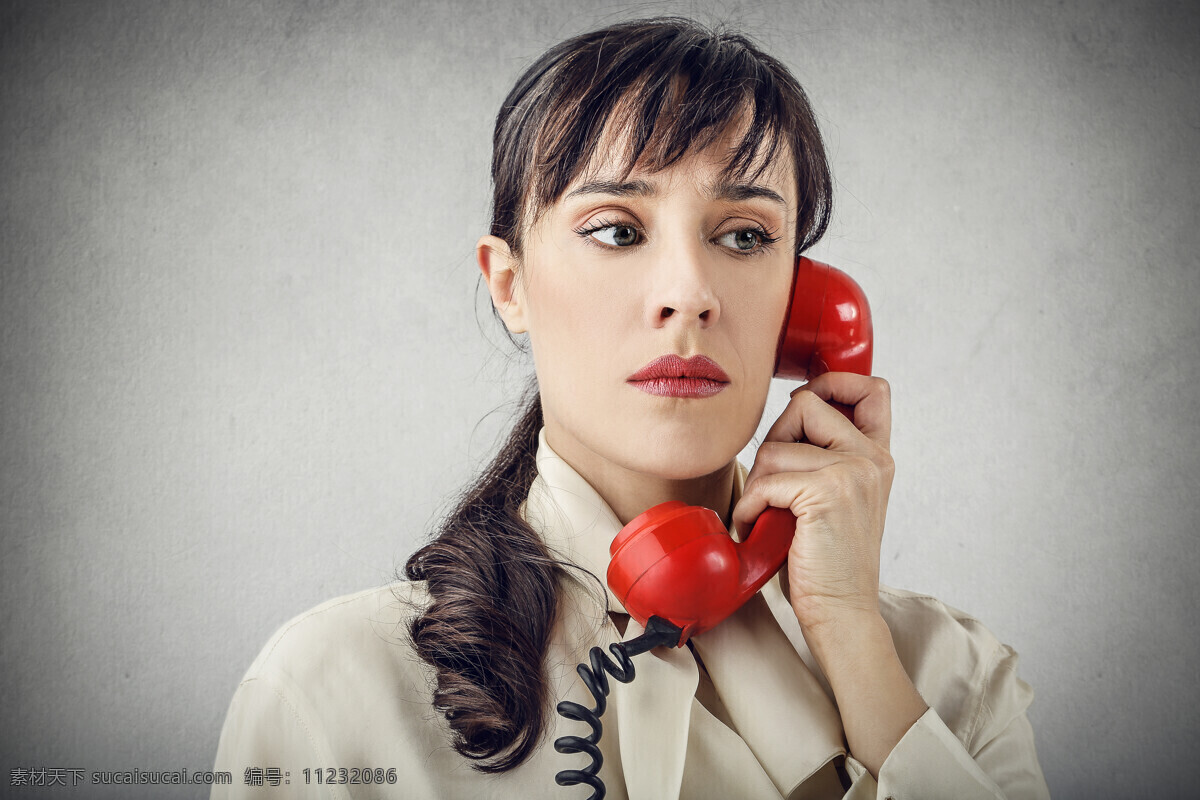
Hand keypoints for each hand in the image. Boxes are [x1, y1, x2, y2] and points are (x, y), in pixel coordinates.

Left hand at [732, 374, 922, 776]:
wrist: (842, 612)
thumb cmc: (825, 559)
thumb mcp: (836, 498)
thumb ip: (826, 456)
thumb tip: (790, 410)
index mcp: (878, 456)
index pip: (871, 388)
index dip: (833, 383)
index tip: (805, 406)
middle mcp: (872, 458)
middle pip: (805, 404)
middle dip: (775, 441)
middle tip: (774, 487)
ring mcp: (853, 472)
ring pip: (776, 446)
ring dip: (758, 483)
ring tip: (768, 515)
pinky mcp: (827, 492)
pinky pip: (766, 479)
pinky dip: (750, 507)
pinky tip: (757, 528)